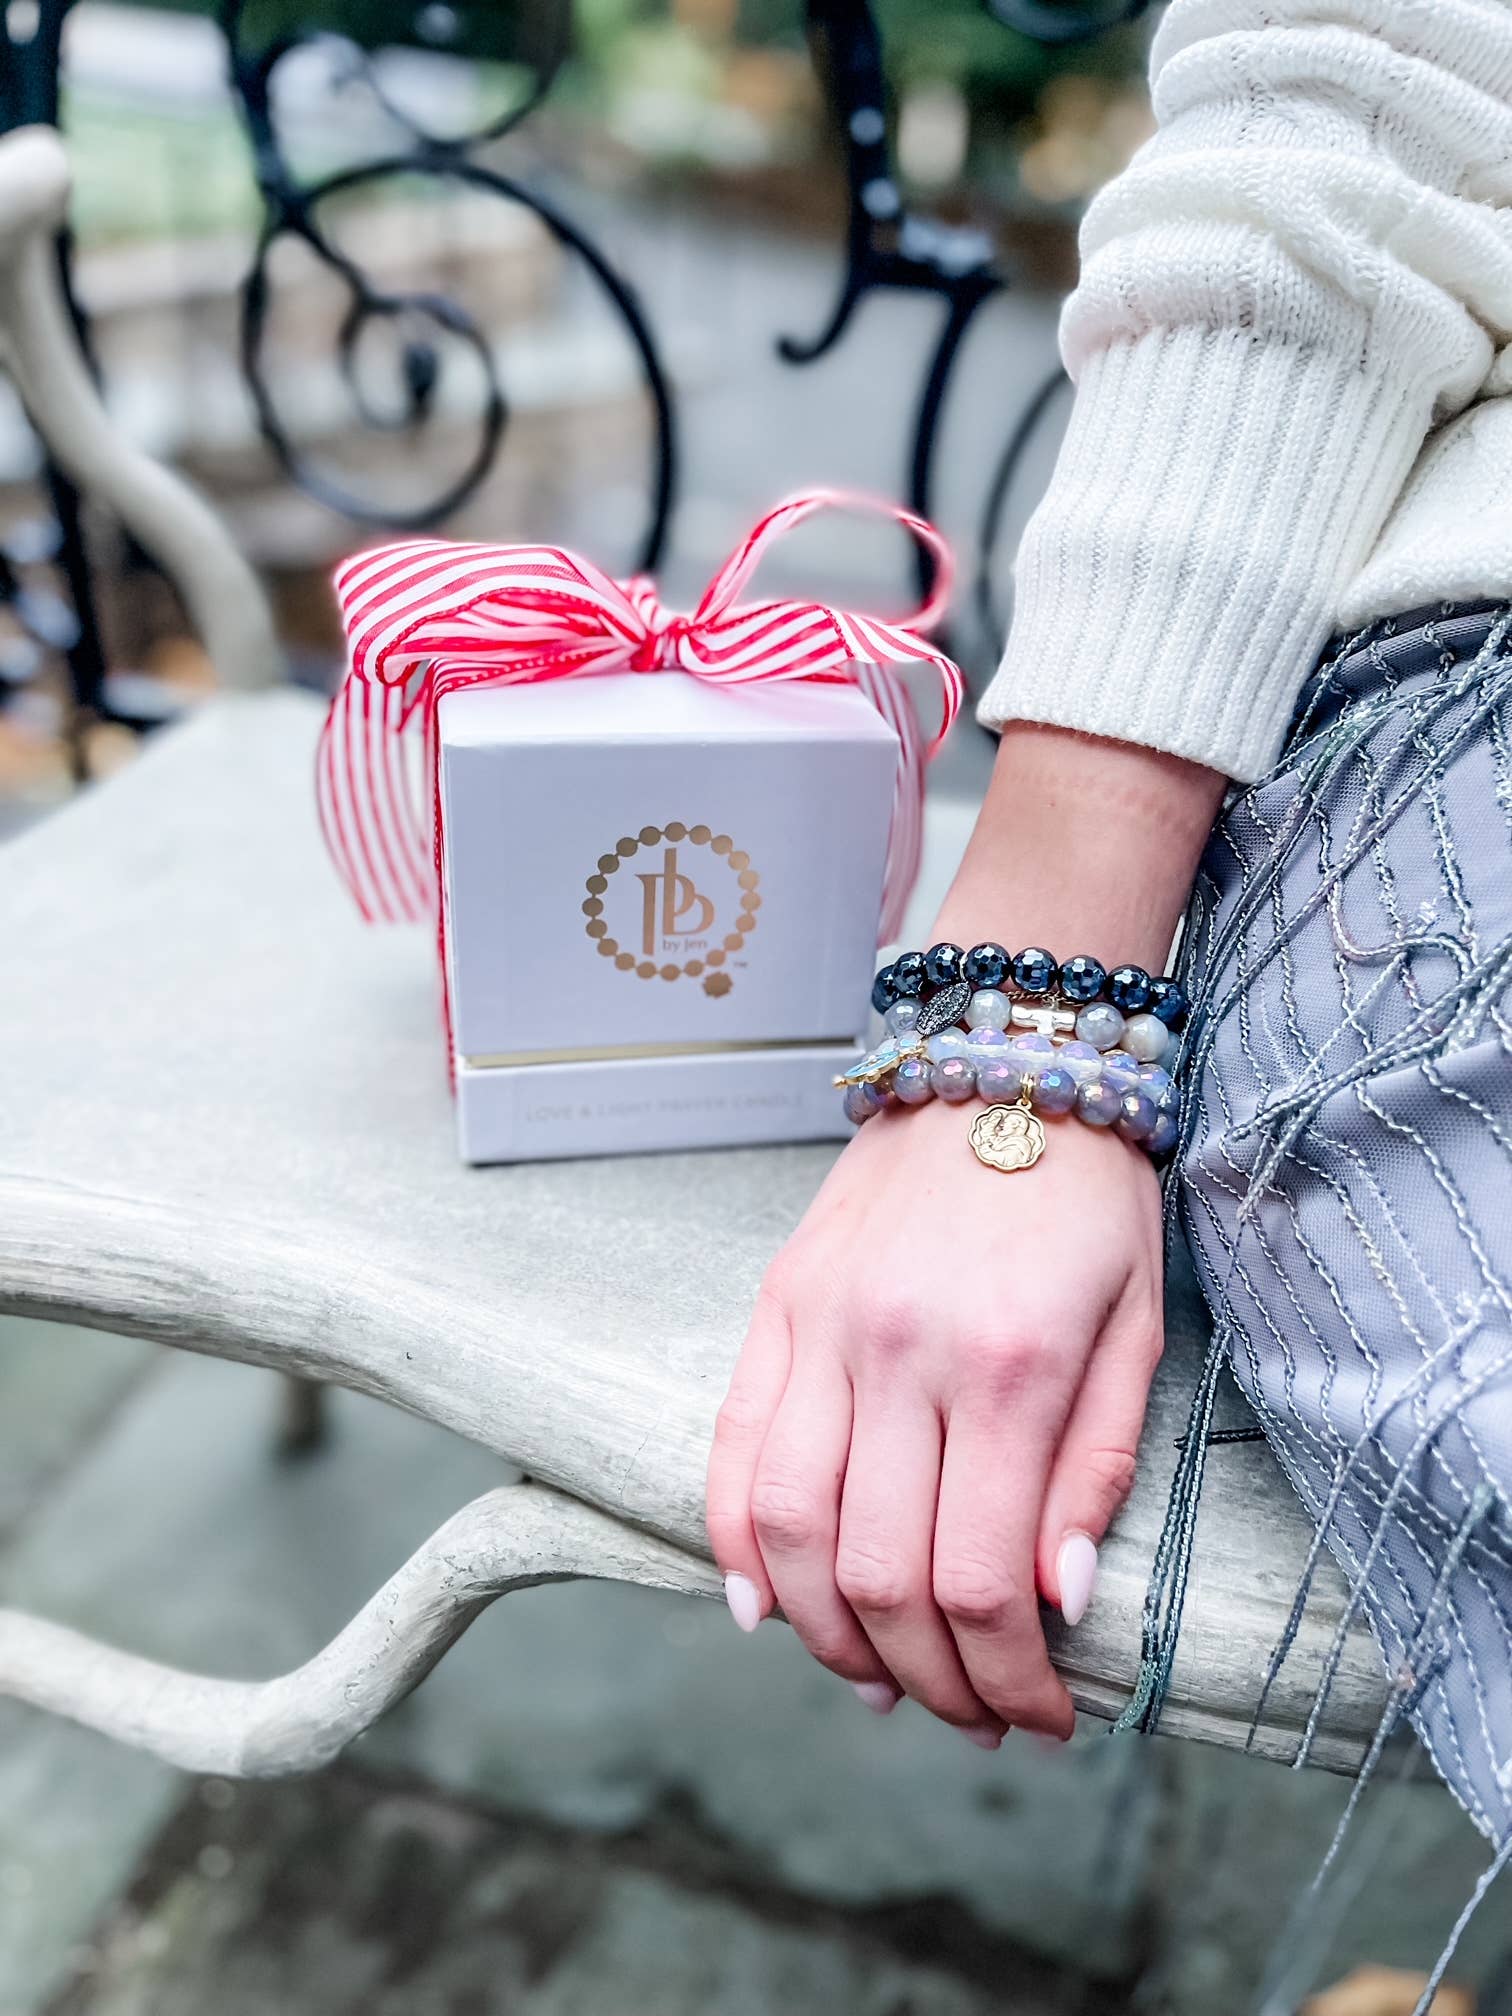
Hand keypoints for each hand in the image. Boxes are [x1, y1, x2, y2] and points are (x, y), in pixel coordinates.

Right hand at [705, 1089, 1163, 1743]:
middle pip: (877, 1576)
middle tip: (967, 1713)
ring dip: (827, 1635)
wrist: (1007, 1058)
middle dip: (926, 1679)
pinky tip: (762, 1606)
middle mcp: (899, 1351)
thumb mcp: (1139, 1329)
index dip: (1005, 1679)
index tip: (1039, 1716)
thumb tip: (1056, 1603)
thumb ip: (1093, 1470)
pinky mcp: (777, 1304)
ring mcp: (822, 1326)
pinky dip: (732, 1543)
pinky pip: (728, 1446)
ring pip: (786, 1528)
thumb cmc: (1089, 1198)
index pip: (979, 1581)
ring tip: (878, 1676)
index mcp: (1008, 1365)